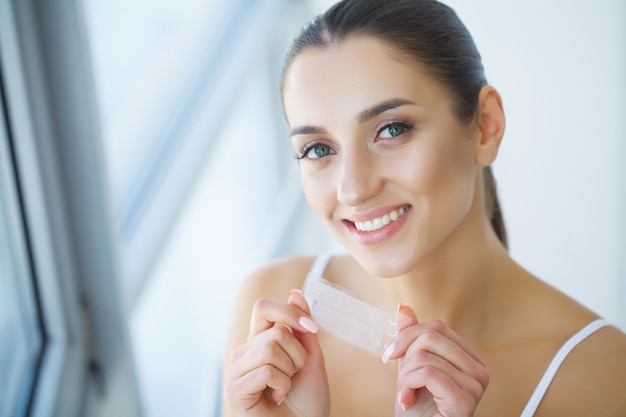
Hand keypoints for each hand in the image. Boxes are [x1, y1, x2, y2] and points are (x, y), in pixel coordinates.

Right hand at [224, 290, 329, 416]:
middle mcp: (244, 351)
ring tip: (285, 386)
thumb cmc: (307, 399)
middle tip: (295, 374)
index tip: (311, 328)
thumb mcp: (311, 356)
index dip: (290, 312)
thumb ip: (302, 327)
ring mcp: (236, 370)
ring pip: (269, 348)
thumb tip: (295, 293)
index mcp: (259, 339)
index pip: (263, 307)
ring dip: (289, 370)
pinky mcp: (234, 390)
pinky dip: (281, 385)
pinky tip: (278, 397)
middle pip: (275, 331)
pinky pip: (265, 370)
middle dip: (297, 354)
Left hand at [383, 305, 488, 416]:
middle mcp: (479, 370)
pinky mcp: (465, 400)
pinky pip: (427, 372)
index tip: (391, 355)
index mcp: (469, 360)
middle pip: (431, 336)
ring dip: (404, 377)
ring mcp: (476, 385)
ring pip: (425, 355)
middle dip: (405, 357)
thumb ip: (411, 339)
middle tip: (402, 381)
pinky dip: (407, 386)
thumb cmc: (417, 412)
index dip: (408, 336)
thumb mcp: (409, 369)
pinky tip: (407, 401)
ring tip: (407, 395)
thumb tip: (404, 308)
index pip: (437, 327)